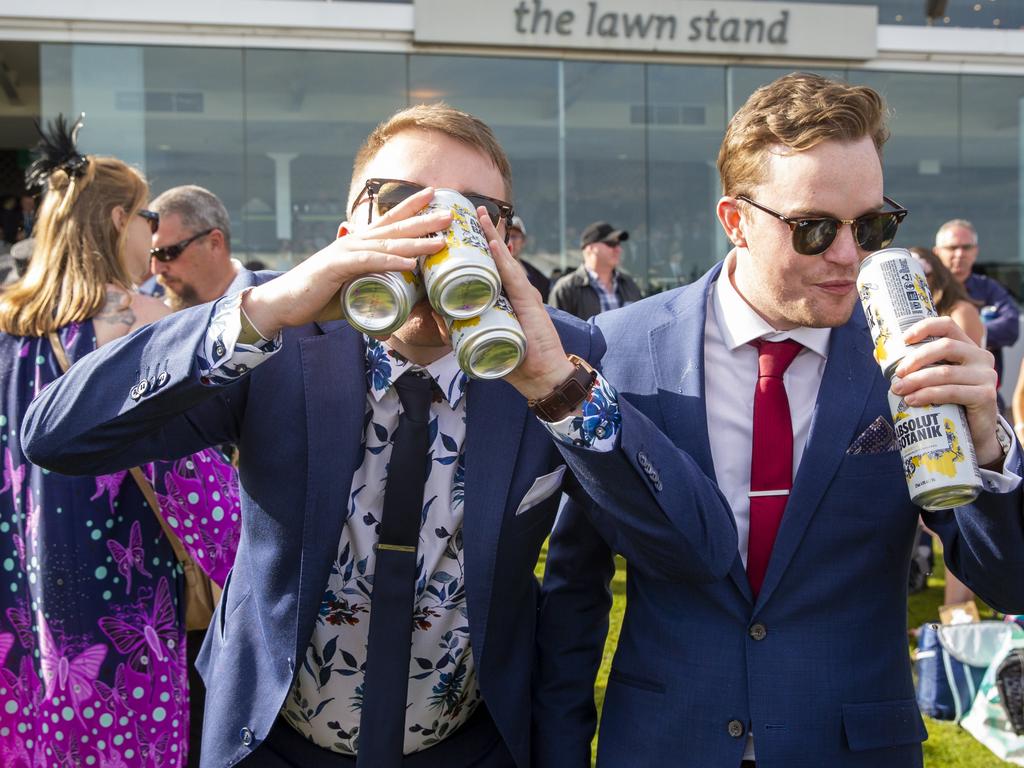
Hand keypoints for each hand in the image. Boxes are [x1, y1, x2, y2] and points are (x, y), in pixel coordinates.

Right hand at [241, 187, 450, 336]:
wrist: (284, 303)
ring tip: (441, 240)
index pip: (389, 220)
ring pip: (387, 243)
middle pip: (395, 227)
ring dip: (416, 241)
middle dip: (425, 220)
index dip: (411, 206)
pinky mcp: (337, 267)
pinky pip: (369, 262)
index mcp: (359, 243)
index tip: (434, 195)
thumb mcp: (354, 291)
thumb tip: (400, 303)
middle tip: (451, 214)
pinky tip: (410, 262)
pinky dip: (391, 261)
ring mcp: (345, 252)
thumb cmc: (319, 297)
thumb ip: (375, 291)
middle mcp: (354, 241)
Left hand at [477, 208, 574, 399]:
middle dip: (484, 233)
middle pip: (497, 257)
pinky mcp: (529, 303)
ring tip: (479, 215)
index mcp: (507, 297)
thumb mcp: (485, 340)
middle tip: (469, 211)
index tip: (464, 227)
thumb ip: (466, 327)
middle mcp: (516, 291)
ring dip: (491, 236)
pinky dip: (502, 260)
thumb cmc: (516, 360)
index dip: (479, 245)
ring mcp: (524, 294)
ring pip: (504, 260)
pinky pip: (513, 277)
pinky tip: (492, 243)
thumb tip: (438, 316)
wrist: (544, 375)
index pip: (491, 266)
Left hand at [890, 315, 1001, 465]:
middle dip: (916, 359)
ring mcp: (987, 376)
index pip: (947, 325)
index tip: (903, 340)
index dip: (924, 328)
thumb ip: (912, 366)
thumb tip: (878, 354)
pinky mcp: (986, 395)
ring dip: (917, 380)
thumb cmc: (950, 401)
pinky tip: (912, 400)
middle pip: (946, 347)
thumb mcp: (932, 379)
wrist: (974, 432)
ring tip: (898, 390)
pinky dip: (928, 395)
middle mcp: (981, 357)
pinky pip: (952, 392)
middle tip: (897, 373)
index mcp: (967, 347)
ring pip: (946, 372)